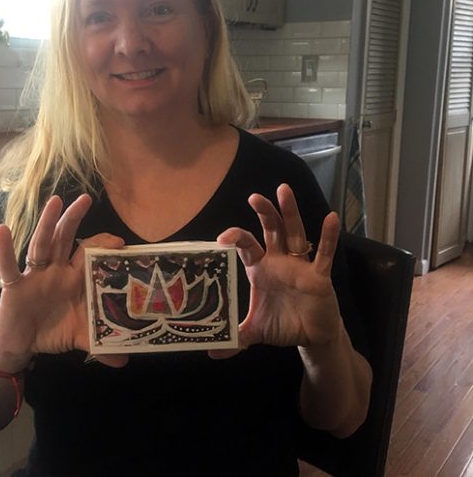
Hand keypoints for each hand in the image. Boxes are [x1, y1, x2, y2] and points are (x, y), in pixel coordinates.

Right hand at [0, 194, 127, 367]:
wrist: (22, 344)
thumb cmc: (53, 330)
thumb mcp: (81, 337)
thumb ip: (102, 346)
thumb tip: (126, 362)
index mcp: (75, 278)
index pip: (90, 254)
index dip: (103, 245)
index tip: (121, 243)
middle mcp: (57, 270)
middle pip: (66, 239)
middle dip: (74, 219)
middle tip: (86, 199)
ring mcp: (36, 275)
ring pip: (42, 244)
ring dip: (47, 223)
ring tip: (54, 201)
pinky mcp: (15, 286)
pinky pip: (9, 267)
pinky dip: (5, 249)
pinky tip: (3, 230)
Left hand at [210, 184, 341, 357]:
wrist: (311, 336)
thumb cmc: (282, 324)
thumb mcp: (255, 331)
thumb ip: (235, 338)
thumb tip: (212, 352)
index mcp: (260, 268)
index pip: (247, 246)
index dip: (236, 237)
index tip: (223, 238)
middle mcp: (279, 261)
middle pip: (271, 230)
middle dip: (264, 213)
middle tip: (254, 196)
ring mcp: (300, 265)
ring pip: (295, 234)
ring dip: (290, 213)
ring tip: (283, 190)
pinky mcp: (319, 276)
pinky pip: (324, 254)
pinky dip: (328, 237)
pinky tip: (331, 218)